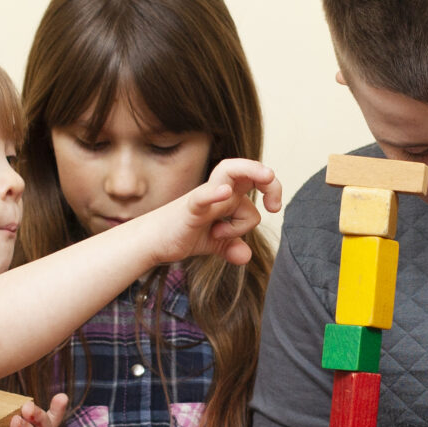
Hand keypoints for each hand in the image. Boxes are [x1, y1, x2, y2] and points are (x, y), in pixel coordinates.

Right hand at [148, 157, 280, 267]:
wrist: (152, 242)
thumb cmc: (182, 235)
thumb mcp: (213, 243)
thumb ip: (231, 247)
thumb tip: (246, 256)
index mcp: (227, 197)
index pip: (254, 181)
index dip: (271, 188)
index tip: (275, 208)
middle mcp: (217, 192)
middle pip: (245, 170)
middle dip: (267, 180)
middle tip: (274, 206)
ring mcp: (203, 199)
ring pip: (229, 181)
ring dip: (248, 178)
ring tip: (261, 202)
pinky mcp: (188, 211)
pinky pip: (202, 197)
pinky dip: (213, 194)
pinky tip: (224, 193)